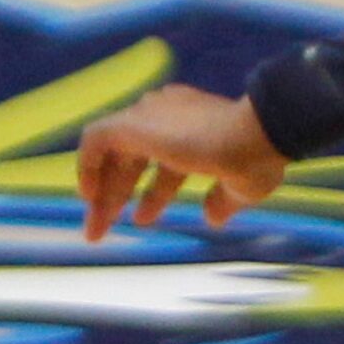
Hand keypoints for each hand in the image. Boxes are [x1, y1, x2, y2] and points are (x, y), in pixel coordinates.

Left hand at [77, 85, 287, 240]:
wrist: (255, 133)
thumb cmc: (256, 157)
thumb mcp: (241, 186)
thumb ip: (222, 199)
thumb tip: (213, 217)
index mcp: (197, 124)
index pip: (164, 160)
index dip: (153, 192)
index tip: (143, 219)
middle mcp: (170, 114)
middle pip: (135, 158)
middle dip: (121, 195)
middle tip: (108, 229)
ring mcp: (151, 115)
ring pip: (113, 151)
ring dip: (103, 188)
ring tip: (97, 227)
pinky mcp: (134, 122)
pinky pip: (95, 138)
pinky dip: (87, 165)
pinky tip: (89, 197)